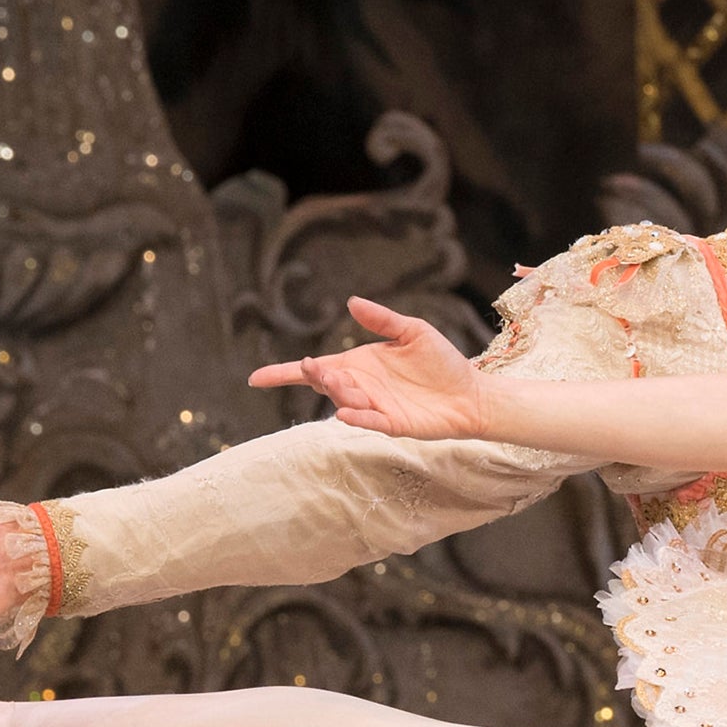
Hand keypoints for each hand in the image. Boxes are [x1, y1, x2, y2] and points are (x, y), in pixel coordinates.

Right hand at [249, 295, 488, 439]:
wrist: (471, 391)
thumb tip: (351, 301)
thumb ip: (382, 319)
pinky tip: (348, 412)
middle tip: (316, 367)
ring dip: (337, 392)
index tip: (255, 379)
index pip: (313, 370)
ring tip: (336, 379)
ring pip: (344, 401)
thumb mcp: (412, 331)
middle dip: (316, 376)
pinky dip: (357, 417)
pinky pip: (370, 421)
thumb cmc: (441, 362)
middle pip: (325, 384)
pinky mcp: (393, 424)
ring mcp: (375, 407)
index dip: (284, 374)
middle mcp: (361, 387)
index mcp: (359, 364)